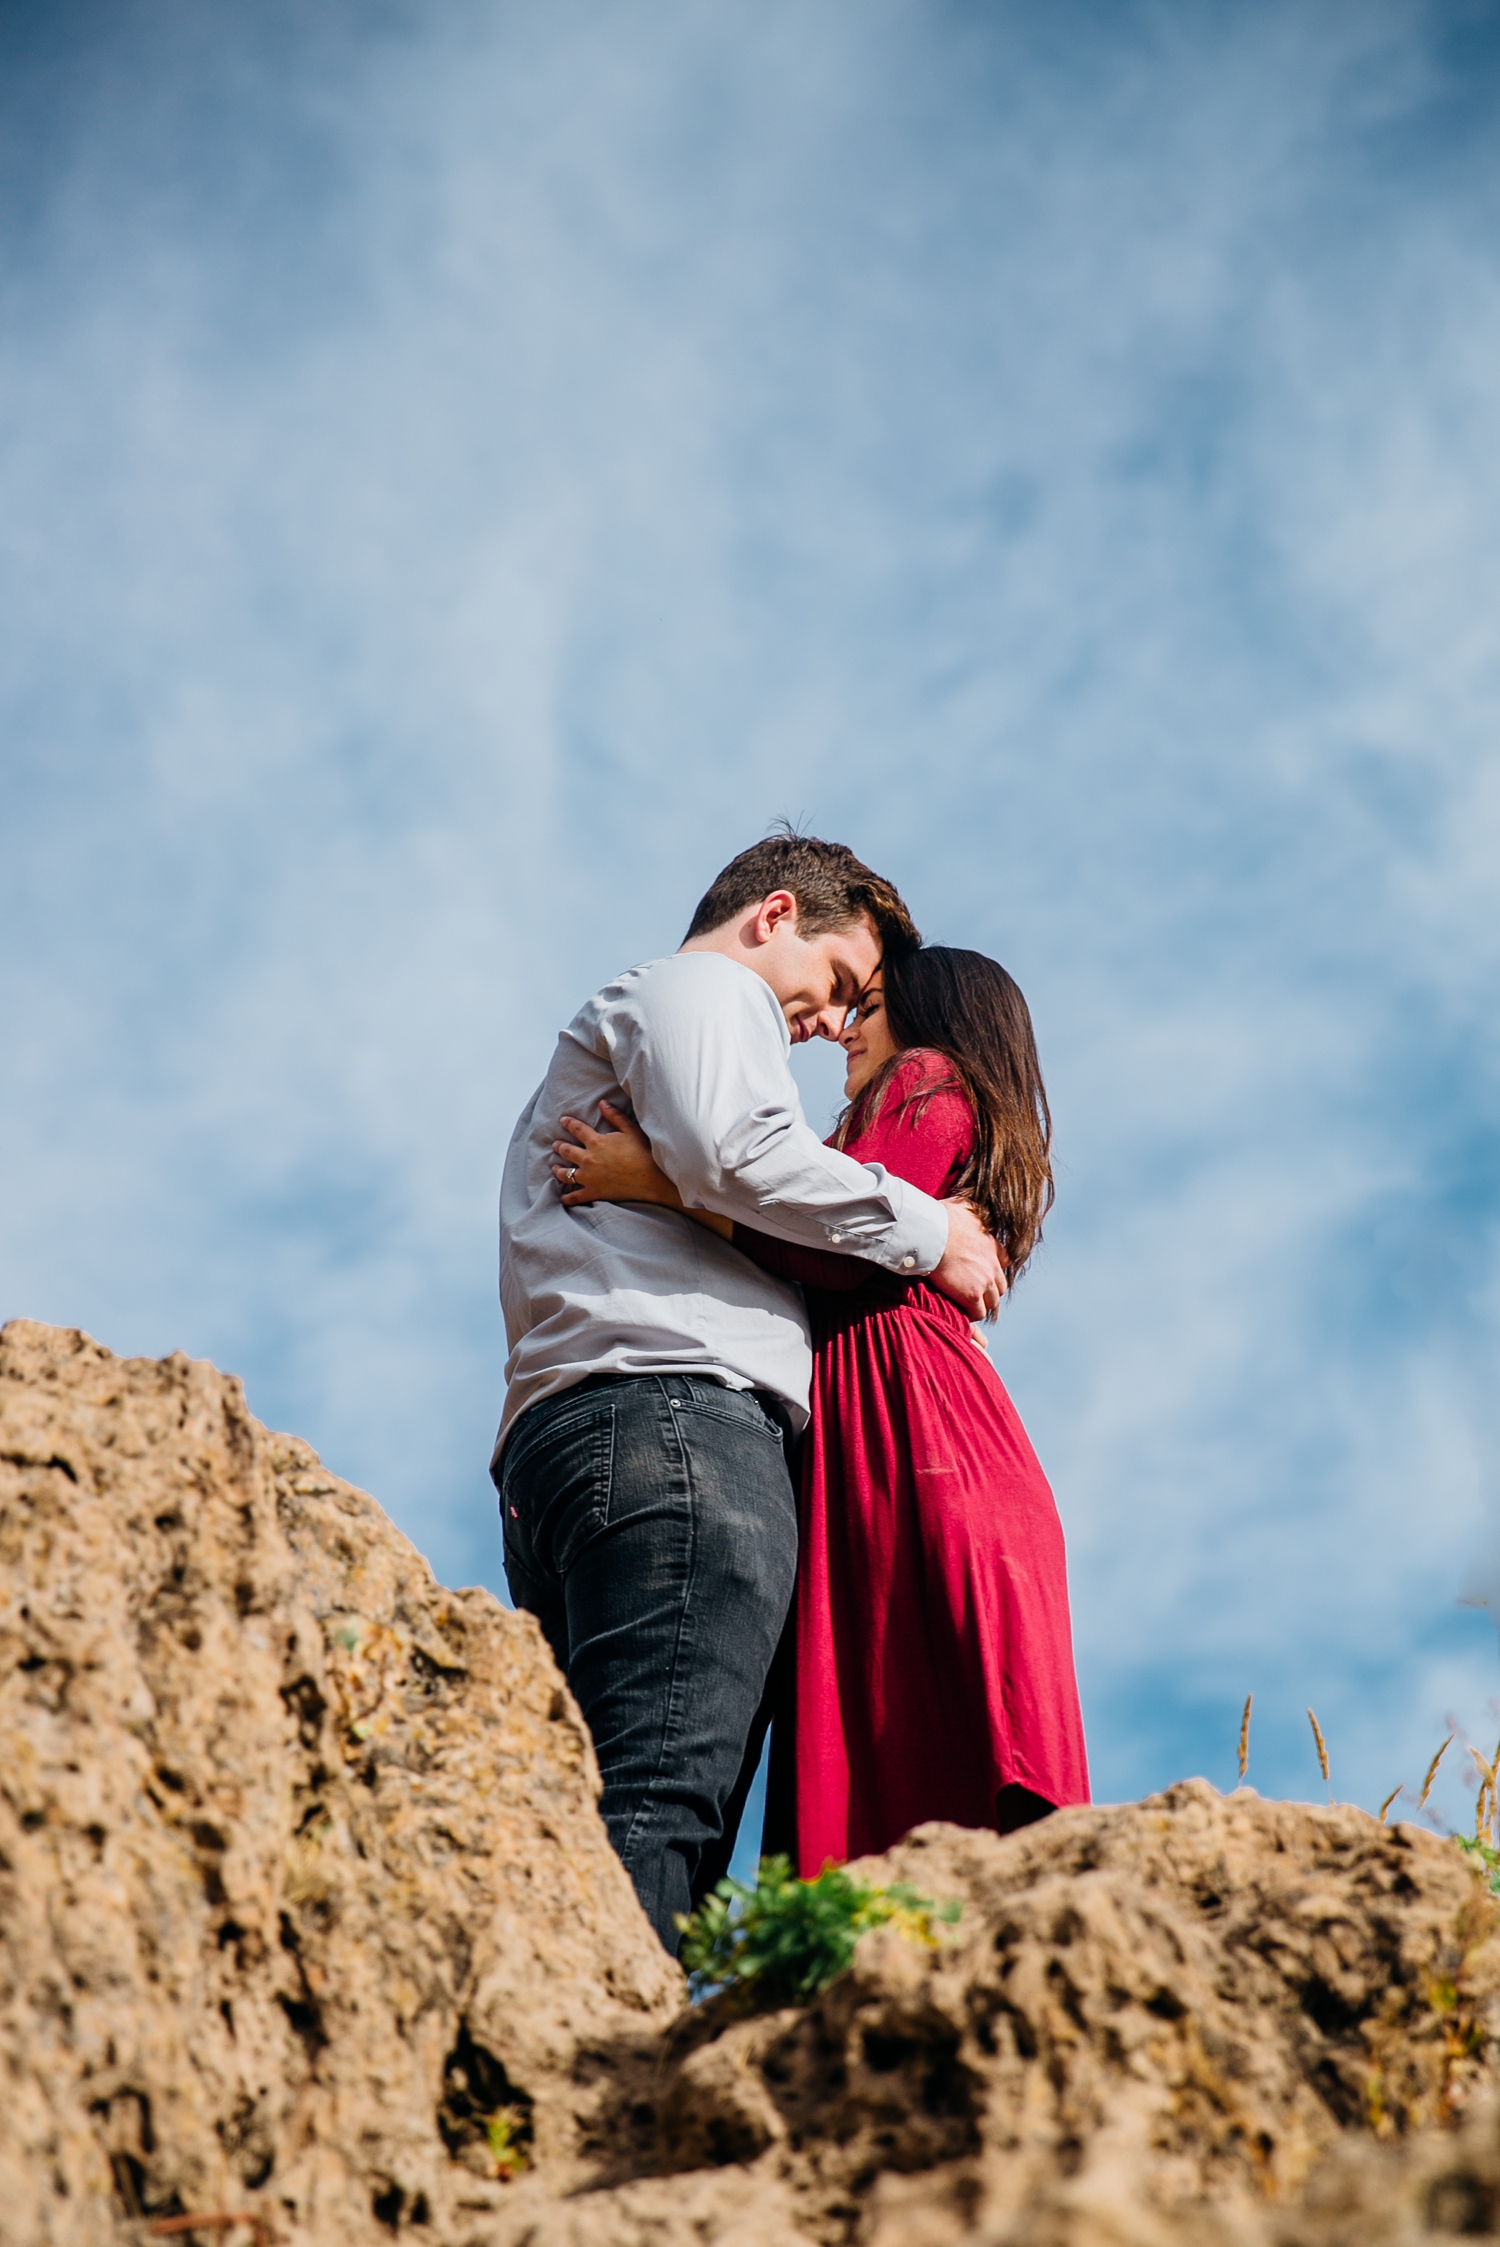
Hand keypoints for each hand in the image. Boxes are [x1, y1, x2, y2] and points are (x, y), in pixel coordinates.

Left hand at [551, 1101, 682, 1208]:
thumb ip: (615, 1116)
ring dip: (558, 1170)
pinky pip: (575, 1196)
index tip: (562, 1120)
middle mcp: (588, 1159)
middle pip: (567, 1151)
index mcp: (596, 1142)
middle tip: (555, 1145)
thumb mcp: (630, 1130)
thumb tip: (602, 1103)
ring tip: (555, 1167)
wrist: (651, 1178)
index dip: (568, 1123)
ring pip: (566, 1173)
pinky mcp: (593, 1192)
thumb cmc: (644, 1152)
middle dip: (559, 1147)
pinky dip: (567, 1198)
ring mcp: (589, 1177)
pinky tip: (563, 1197)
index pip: (577, 1129)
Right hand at [932, 1199, 1006, 1319]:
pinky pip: (978, 1313)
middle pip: (1000, 1286)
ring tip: (967, 1305)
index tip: (981, 1272)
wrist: (931, 1234)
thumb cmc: (941, 1218)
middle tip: (973, 1291)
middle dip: (989, 1290)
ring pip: (992, 1302)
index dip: (993, 1269)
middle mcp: (994, 1264)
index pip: (1004, 1261)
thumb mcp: (963, 1206)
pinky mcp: (972, 1295)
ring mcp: (985, 1281)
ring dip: (981, 1304)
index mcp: (993, 1245)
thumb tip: (967, 1205)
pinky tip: (961, 1311)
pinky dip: (971, 1314)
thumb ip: (971, 1209)